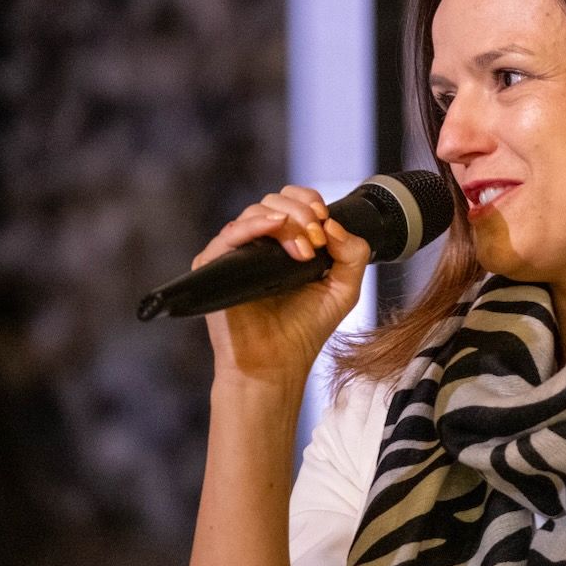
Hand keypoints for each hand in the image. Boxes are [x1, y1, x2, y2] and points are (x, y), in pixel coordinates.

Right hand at [190, 184, 370, 388]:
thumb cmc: (304, 329)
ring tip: (305, 251)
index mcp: (283, 242)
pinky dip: (254, 225)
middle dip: (302, 213)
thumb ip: (352, 253)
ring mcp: (234, 253)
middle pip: (274, 201)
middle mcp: (257, 243)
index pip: (292, 202)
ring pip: (254, 212)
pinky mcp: (213, 265)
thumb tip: (333, 223)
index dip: (310, 203)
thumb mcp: (344, 288)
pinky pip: (229, 234)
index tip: (326, 223)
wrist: (277, 364)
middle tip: (317, 242)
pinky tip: (274, 227)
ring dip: (286, 222)